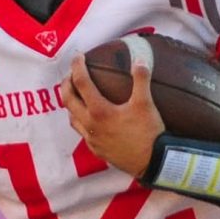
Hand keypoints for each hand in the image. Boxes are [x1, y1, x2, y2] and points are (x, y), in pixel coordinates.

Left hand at [62, 49, 161, 177]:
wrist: (152, 162)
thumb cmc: (148, 133)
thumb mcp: (146, 103)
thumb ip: (141, 79)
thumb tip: (140, 60)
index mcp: (99, 111)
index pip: (81, 83)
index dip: (78, 67)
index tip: (78, 57)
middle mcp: (91, 125)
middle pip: (68, 100)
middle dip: (66, 84)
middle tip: (70, 75)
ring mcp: (92, 140)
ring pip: (72, 118)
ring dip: (71, 104)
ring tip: (77, 95)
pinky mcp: (97, 150)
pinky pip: (82, 133)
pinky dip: (81, 121)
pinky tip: (91, 119)